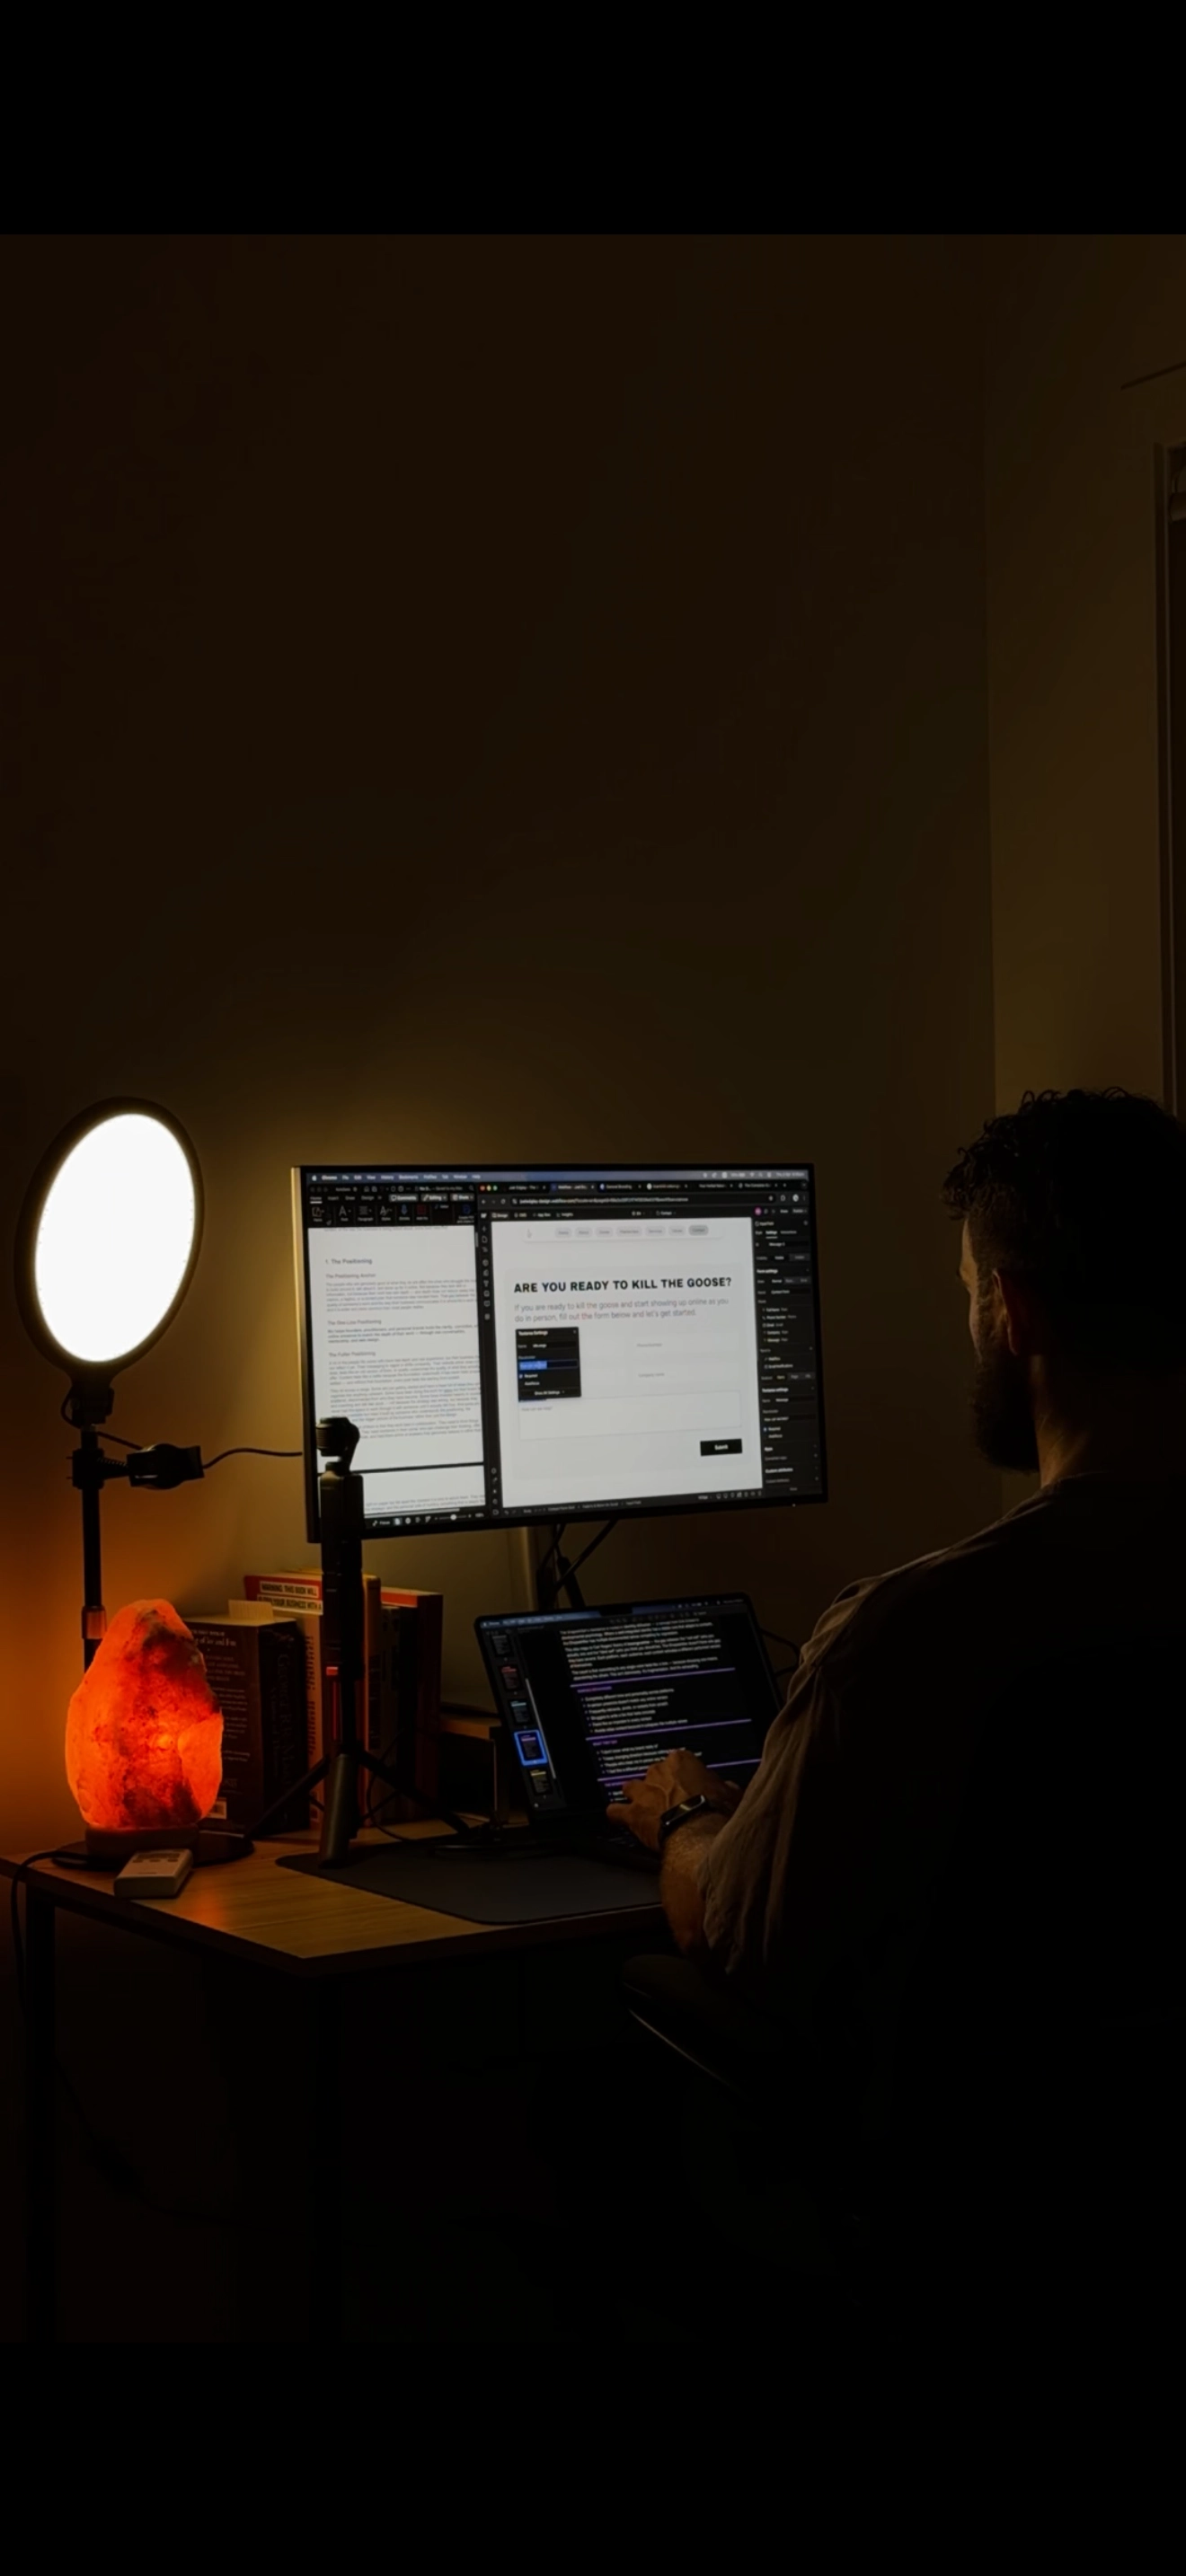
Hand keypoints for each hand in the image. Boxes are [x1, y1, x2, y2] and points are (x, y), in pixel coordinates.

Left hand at [606, 1749, 739, 1854]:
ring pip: (631, 1787)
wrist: (698, 1832)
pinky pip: (615, 1811)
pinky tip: (620, 1819)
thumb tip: (730, 1789)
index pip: (679, 1761)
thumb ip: (726, 1788)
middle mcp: (659, 1771)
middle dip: (660, 1786)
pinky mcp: (632, 1813)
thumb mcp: (731, 1794)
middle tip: (671, 1801)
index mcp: (682, 1760)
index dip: (684, 1776)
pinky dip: (617, 1815)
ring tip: (642, 1807)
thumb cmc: (714, 1811)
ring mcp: (643, 1791)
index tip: (690, 1786)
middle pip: (654, 1773)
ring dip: (635, 1796)